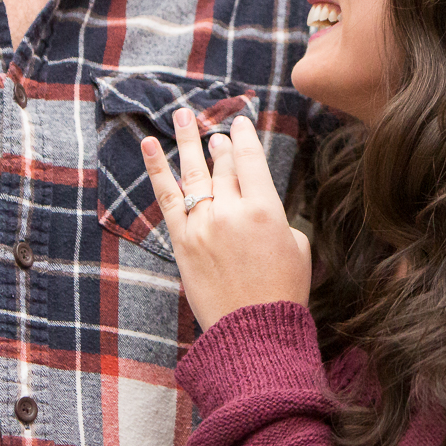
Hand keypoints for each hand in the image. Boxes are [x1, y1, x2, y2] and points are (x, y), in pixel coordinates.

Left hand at [142, 108, 310, 329]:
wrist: (252, 331)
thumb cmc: (282, 292)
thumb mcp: (297, 247)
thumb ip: (276, 218)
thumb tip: (255, 208)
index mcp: (264, 209)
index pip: (250, 160)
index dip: (244, 137)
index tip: (240, 123)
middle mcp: (230, 211)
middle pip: (223, 165)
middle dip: (220, 145)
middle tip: (215, 133)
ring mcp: (202, 224)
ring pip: (193, 173)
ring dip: (187, 140)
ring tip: (181, 115)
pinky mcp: (182, 241)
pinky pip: (166, 197)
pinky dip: (156, 169)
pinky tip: (149, 145)